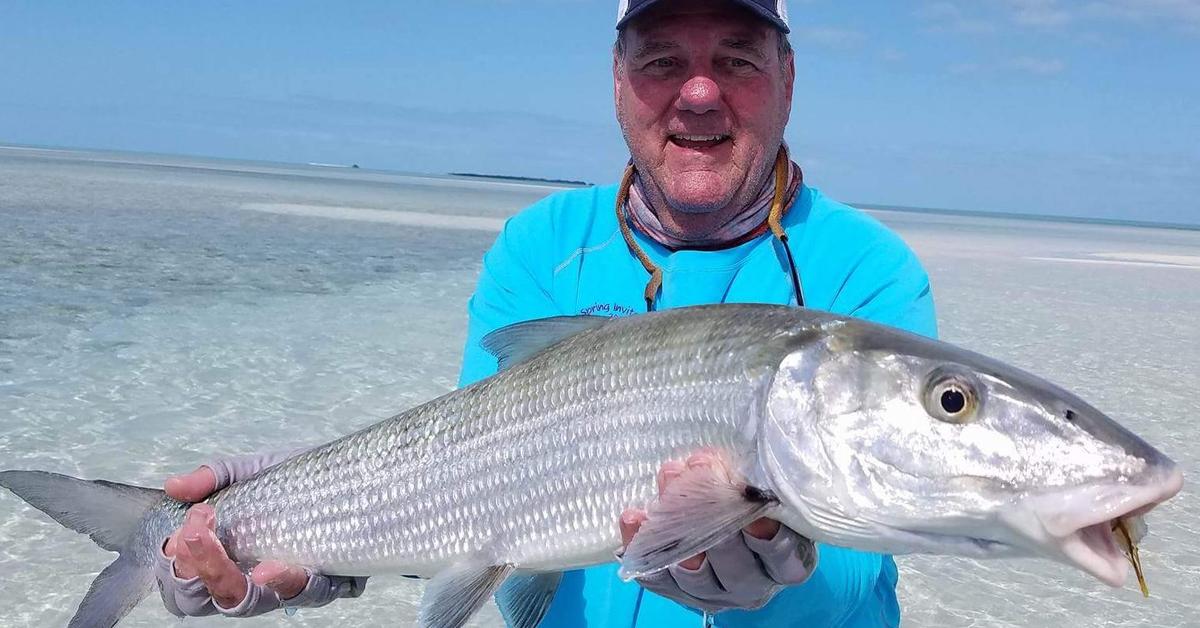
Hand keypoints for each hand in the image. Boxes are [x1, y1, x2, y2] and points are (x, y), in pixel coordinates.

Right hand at [155, 451, 367, 617]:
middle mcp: (258, 581)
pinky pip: (310, 594)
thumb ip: (213, 478)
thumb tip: (175, 486)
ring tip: (237, 560)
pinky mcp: (334, 581)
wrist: (350, 470)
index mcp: (231, 559)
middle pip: (220, 597)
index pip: (190, 582)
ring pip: (257, 602)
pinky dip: (289, 583)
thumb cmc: (295, 480)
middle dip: (205, 569)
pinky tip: (275, 567)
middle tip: (196, 536)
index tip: (183, 533)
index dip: (180, 567)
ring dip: (239, 581)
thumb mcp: (250, 471)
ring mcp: (293, 585)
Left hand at [619, 451, 815, 611]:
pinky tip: (633, 517)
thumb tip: (735, 455)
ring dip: (676, 529)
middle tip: (698, 473)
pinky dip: (642, 546)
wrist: (725, 525)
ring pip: (693, 573)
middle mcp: (751, 585)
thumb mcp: (767, 487)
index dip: (769, 534)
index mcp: (786, 563)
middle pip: (734, 564)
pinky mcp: (676, 590)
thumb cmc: (754, 498)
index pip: (782, 555)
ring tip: (664, 488)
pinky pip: (655, 575)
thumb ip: (762, 479)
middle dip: (712, 518)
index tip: (753, 505)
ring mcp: (712, 592)